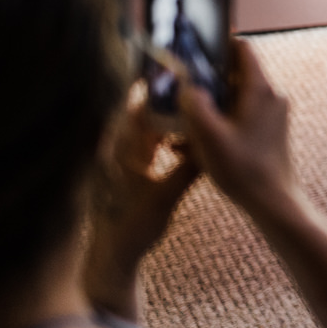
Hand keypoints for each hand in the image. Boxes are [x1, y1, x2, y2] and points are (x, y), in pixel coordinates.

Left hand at [83, 91, 203, 319]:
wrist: (113, 254)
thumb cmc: (132, 227)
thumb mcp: (165, 199)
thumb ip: (187, 171)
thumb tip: (213, 147)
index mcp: (121, 153)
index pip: (136, 110)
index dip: (154, 90)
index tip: (176, 74)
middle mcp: (117, 151)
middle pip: (141, 114)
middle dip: (165, 100)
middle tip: (191, 87)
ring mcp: (121, 161)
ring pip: (145, 129)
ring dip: (166, 118)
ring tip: (192, 107)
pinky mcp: (128, 171)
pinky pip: (147, 144)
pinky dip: (163, 136)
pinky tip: (183, 137)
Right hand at [178, 39, 300, 219]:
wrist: (274, 202)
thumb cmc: (244, 170)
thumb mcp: (209, 136)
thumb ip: (195, 104)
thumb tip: (188, 85)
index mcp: (260, 90)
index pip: (242, 49)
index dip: (217, 45)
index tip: (193, 52)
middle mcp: (272, 96)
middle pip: (235, 74)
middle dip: (207, 82)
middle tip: (181, 93)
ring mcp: (273, 114)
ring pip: (235, 98)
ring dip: (210, 107)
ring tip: (184, 125)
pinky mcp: (270, 131)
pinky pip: (241, 116)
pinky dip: (221, 122)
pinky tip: (197, 144)